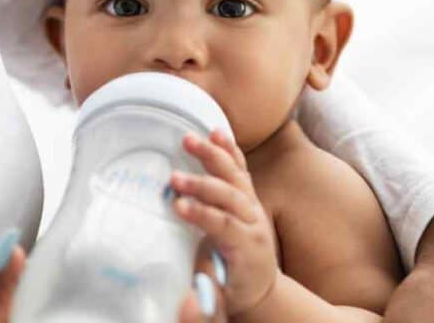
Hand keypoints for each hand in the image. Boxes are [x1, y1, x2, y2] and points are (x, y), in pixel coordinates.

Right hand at [170, 130, 278, 315]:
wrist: (258, 286)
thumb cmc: (233, 292)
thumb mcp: (221, 301)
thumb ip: (206, 297)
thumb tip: (187, 302)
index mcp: (247, 247)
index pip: (225, 225)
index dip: (203, 215)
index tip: (178, 206)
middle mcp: (254, 222)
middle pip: (230, 196)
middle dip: (202, 184)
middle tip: (174, 178)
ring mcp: (252, 207)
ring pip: (235, 176)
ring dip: (212, 156)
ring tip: (189, 139)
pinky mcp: (248, 197)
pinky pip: (239, 169)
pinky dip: (228, 150)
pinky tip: (216, 131)